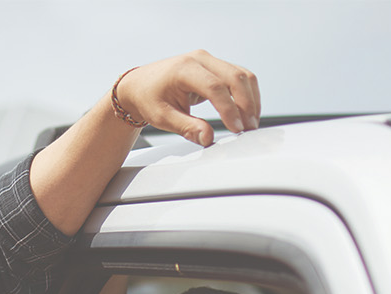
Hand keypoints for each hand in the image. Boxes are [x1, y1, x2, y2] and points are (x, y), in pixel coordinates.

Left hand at [115, 51, 259, 145]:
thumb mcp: (163, 117)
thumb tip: (208, 138)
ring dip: (251, 99)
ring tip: (250, 123)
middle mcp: (199, 59)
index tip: (236, 129)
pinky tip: (246, 113)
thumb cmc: (148, 99)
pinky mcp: (214, 67)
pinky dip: (246, 94)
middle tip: (249, 128)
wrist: (139, 86)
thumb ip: (187, 127)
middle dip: (246, 104)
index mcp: (184, 69)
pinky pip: (237, 77)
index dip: (229, 109)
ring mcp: (208, 60)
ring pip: (241, 75)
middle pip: (235, 76)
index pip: (215, 87)